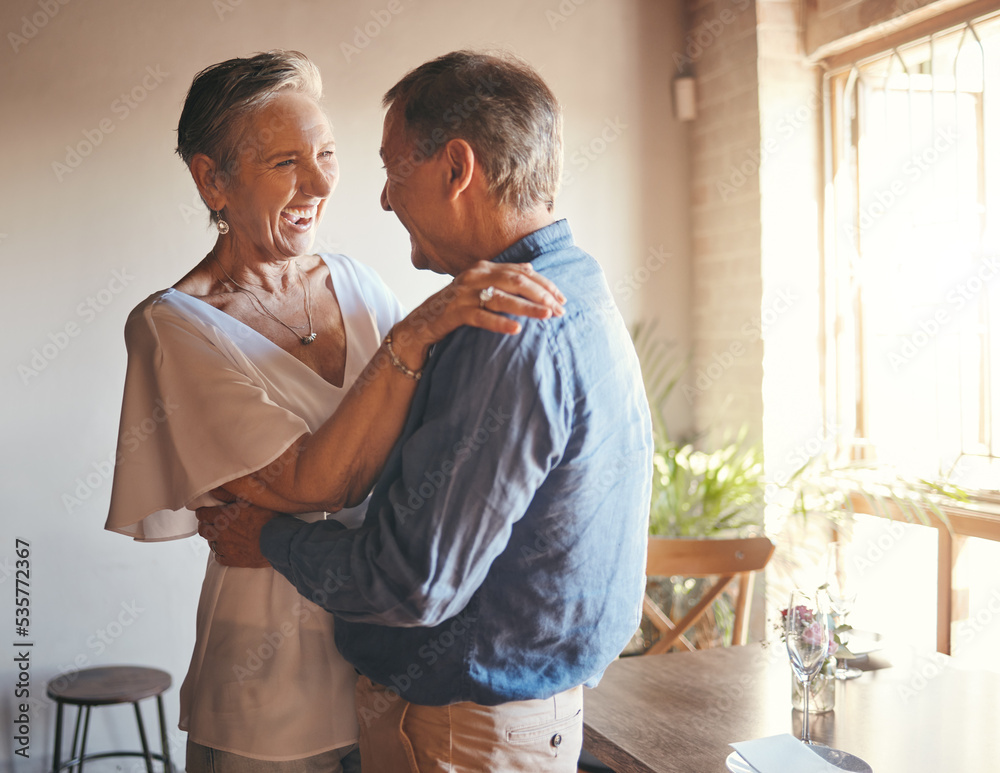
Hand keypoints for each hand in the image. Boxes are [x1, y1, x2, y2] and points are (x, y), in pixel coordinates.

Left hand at [195, 497, 278, 567]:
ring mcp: (225, 547)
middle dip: (206, 525)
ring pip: (211, 544)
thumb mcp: (251, 500)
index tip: (207, 512)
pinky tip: (230, 549)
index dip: (204, 512)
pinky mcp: (232, 560)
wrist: (278, 541)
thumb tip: (214, 490)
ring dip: (215, 539)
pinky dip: (222, 553)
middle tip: (213, 523)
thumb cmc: (268, 518)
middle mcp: (220, 532)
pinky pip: (219, 557)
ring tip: (224, 536)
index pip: (202, 514)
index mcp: (223, 516)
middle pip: (203, 529)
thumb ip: (230, 495)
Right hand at [395, 261, 565, 354]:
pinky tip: (516, 330)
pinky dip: (500, 324)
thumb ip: (503, 276)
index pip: (522, 272)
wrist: (423, 322)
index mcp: (484, 267)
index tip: (562, 298)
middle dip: (540, 294)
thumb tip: (532, 269)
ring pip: (501, 298)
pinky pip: (481, 318)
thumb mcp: (480, 286)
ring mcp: (464, 294)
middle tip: (559, 309)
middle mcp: (475, 276)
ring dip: (527, 307)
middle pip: (515, 281)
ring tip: (546, 316)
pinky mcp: (456, 313)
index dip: (544, 284)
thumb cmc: (457, 305)